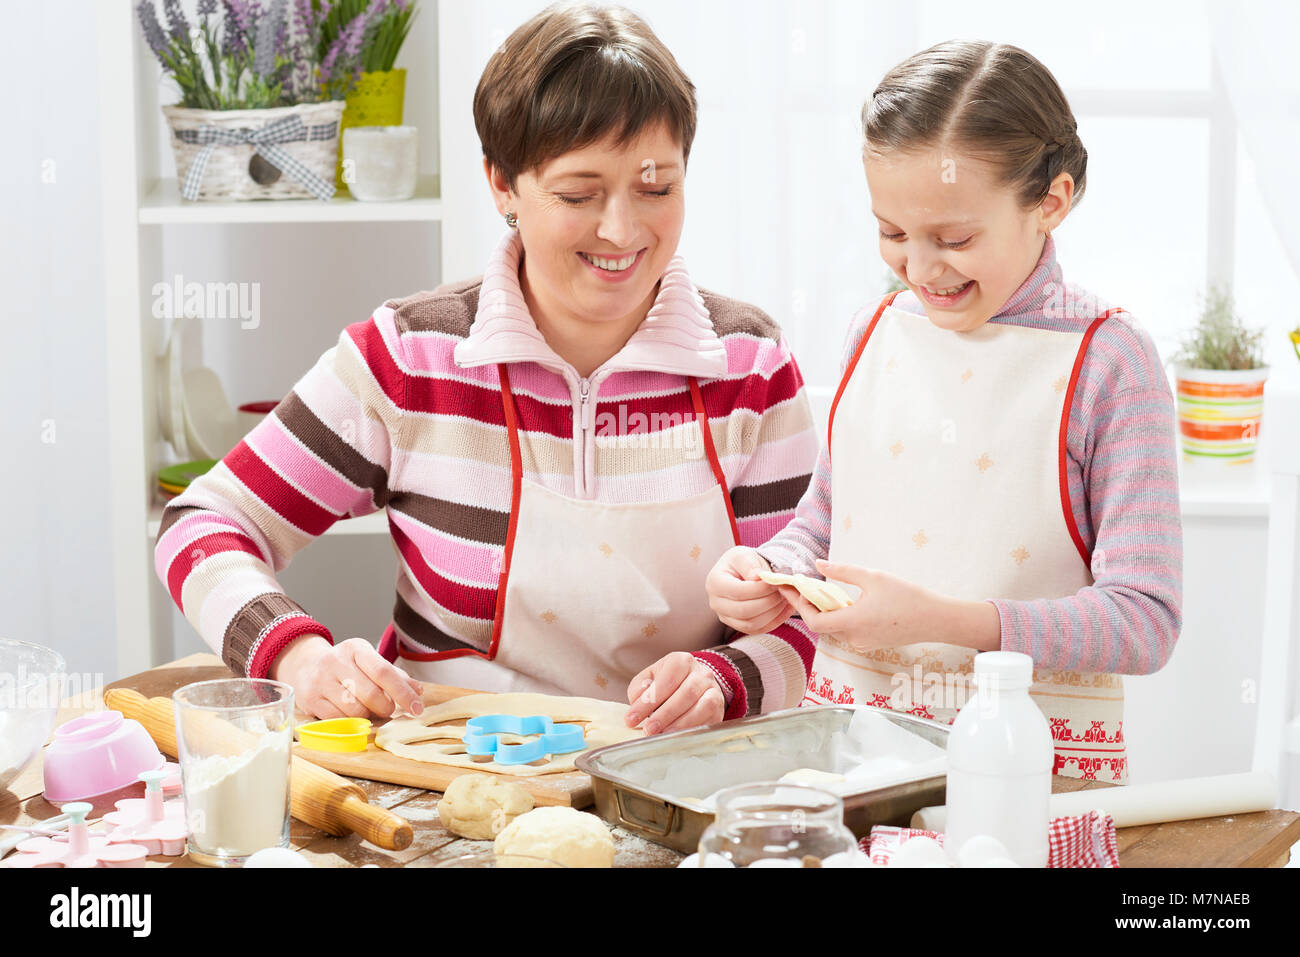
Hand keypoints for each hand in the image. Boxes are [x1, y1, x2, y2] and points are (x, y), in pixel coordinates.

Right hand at [271, 635, 424, 719]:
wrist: (304, 664)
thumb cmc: (345, 666)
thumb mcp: (369, 662)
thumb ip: (394, 676)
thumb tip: (418, 691)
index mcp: (356, 649)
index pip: (384, 672)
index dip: (403, 693)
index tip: (417, 708)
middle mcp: (336, 661)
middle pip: (371, 694)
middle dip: (385, 707)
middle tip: (387, 709)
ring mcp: (320, 681)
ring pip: (355, 710)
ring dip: (367, 716)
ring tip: (365, 708)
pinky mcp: (310, 699)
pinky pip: (338, 720)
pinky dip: (350, 722)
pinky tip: (349, 713)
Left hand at [624, 652, 725, 734]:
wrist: (695, 683)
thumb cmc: (668, 682)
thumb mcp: (650, 679)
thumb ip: (640, 688)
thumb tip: (639, 701)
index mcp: (681, 661)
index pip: (666, 681)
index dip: (649, 701)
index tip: (632, 719)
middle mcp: (701, 673)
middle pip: (686, 694)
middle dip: (665, 715)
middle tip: (648, 729)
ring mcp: (713, 691)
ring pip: (702, 707)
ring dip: (680, 724)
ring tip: (662, 735)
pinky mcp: (718, 709)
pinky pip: (709, 720)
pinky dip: (692, 730)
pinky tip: (677, 737)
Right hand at [705, 545, 793, 634]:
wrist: (745, 572)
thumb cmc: (744, 562)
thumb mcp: (745, 554)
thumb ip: (749, 564)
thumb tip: (756, 577)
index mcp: (715, 583)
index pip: (738, 592)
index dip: (760, 589)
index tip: (775, 582)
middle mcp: (716, 603)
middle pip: (744, 611)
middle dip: (768, 601)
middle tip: (783, 591)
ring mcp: (726, 617)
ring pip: (752, 623)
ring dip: (773, 612)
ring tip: (784, 597)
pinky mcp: (739, 626)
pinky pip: (758, 629)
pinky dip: (775, 620)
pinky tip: (784, 607)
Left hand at [778, 560, 941, 651]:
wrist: (936, 619)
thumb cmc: (907, 597)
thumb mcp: (873, 577)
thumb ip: (842, 571)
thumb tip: (818, 564)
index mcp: (853, 623)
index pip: (814, 621)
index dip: (799, 605)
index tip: (790, 588)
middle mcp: (854, 638)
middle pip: (821, 624)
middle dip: (808, 605)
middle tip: (800, 586)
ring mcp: (862, 644)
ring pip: (834, 628)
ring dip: (824, 611)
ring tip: (818, 591)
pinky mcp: (870, 644)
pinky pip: (847, 631)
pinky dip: (839, 617)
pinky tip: (841, 602)